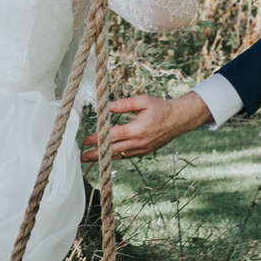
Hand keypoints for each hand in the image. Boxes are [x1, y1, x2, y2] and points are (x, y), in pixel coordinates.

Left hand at [81, 93, 209, 161]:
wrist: (179, 120)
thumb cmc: (161, 108)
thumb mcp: (143, 101)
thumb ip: (124, 104)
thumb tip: (106, 105)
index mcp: (137, 129)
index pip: (113, 136)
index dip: (98, 138)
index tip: (85, 140)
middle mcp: (139, 142)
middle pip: (113, 150)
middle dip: (96, 154)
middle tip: (81, 157)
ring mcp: (142, 149)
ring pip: (119, 155)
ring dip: (104, 157)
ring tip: (89, 159)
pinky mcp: (144, 152)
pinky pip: (126, 155)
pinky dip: (115, 156)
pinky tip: (105, 155)